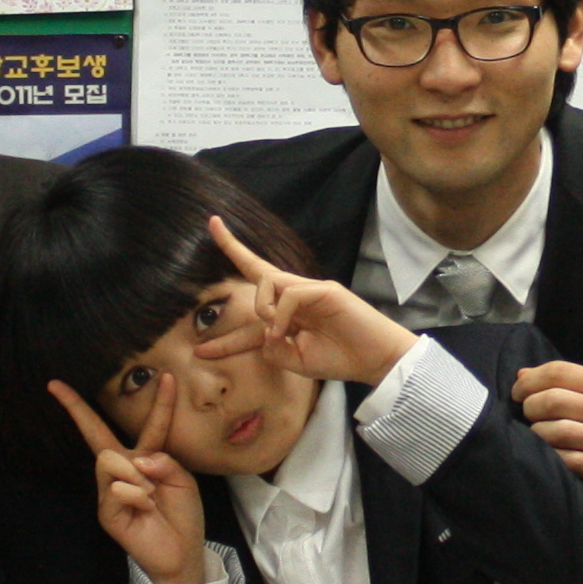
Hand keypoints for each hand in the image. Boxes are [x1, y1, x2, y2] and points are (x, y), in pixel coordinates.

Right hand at [49, 374, 201, 583]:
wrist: (182, 553)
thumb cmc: (183, 515)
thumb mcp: (184, 480)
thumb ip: (164, 461)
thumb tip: (134, 459)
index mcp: (146, 458)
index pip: (147, 424)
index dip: (159, 401)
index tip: (164, 375)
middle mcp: (123, 469)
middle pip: (97, 433)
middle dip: (76, 408)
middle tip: (54, 384)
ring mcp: (110, 489)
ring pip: (111, 460)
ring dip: (138, 477)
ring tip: (151, 498)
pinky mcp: (105, 510)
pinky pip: (116, 488)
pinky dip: (137, 496)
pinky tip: (145, 510)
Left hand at [201, 216, 416, 386]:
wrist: (375, 361)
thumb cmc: (339, 359)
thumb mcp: (294, 361)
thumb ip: (272, 347)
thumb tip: (263, 328)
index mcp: (289, 312)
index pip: (256, 295)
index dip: (232, 289)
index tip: (207, 279)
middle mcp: (297, 295)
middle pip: (259, 270)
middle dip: (233, 246)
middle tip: (213, 223)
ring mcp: (311, 290)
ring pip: (269, 281)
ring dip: (263, 309)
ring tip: (279, 333)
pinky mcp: (326, 290)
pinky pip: (290, 294)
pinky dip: (282, 315)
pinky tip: (287, 333)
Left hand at [510, 362, 582, 523]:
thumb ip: (566, 386)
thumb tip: (522, 375)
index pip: (559, 371)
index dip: (530, 382)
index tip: (518, 394)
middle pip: (554, 400)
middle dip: (530, 409)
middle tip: (527, 418)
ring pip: (558, 432)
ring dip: (537, 436)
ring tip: (537, 438)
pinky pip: (570, 461)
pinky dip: (552, 458)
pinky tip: (550, 458)